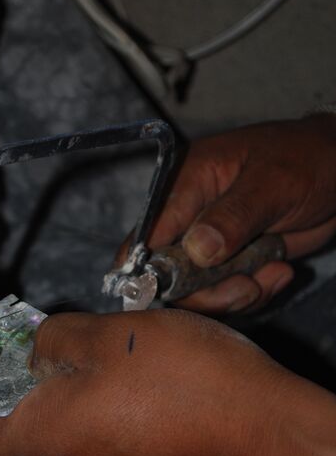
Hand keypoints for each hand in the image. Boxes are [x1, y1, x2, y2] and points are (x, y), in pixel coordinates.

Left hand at [0, 310, 290, 455]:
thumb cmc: (185, 382)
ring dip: (90, 418)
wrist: (270, 439)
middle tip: (85, 360)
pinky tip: (163, 411)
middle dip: (46, 402)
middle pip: (31, 444)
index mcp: (46, 444)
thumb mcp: (111, 334)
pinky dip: (124, 441)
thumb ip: (53, 340)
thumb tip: (34, 351)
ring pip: (77, 454)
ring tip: (134, 381)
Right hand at [148, 115, 335, 312]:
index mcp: (187, 184)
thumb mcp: (274, 183)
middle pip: (169, 275)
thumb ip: (233, 216)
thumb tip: (197, 250)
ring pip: (199, 292)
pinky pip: (228, 294)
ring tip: (274, 274)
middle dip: (206, 292)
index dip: (149, 268)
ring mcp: (210, 243)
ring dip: (237, 295)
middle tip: (247, 288)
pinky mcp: (232, 262)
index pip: (148, 233)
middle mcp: (190, 217)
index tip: (174, 291)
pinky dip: (255, 293)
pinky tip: (280, 272)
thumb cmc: (308, 159)